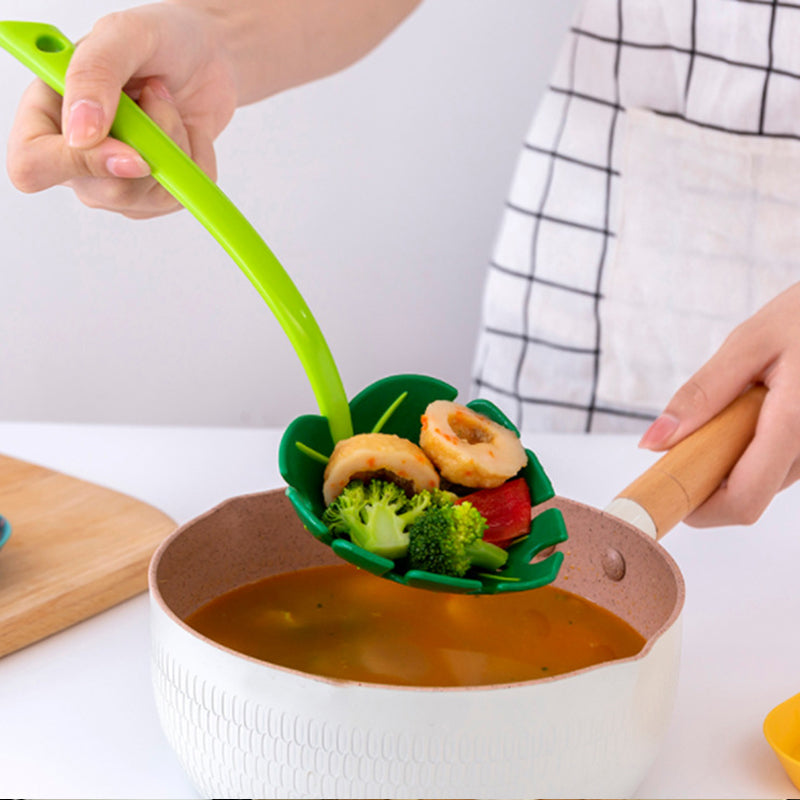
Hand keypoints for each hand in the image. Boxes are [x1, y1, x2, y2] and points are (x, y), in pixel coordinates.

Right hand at [6, 3, 235, 217]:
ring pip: (149, 199)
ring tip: (169, 106)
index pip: (34, 166)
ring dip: (175, 149)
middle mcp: (77, 155)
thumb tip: (80, 133)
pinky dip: (196, 162)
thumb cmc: (161, 39)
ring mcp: (116, 180)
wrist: (208, 54)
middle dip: (149, 148)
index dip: (78, 166)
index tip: (129, 150)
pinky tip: (187, 130)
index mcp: (47, 113)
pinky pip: (181, 197)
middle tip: (158, 94)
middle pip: (106, 192)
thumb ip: (93, 74)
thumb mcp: (124, 35)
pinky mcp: (155, 193)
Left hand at [638, 281, 799, 526]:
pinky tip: (747, 413)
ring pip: (762, 482)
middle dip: (706, 480)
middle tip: (683, 441)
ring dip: (727, 464)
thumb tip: (654, 441)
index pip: (744, 500)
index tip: (665, 492)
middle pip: (749, 496)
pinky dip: (746, 451)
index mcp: (796, 422)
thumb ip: (702, 394)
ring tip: (728, 411)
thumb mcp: (748, 344)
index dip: (699, 509)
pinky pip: (775, 464)